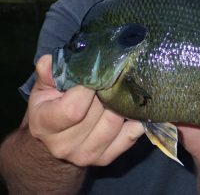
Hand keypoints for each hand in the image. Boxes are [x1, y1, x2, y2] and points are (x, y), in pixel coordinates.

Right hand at [28, 54, 144, 165]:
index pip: (74, 109)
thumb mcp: (44, 87)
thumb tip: (50, 61)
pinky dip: (135, 119)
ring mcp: (87, 155)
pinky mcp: (106, 158)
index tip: (96, 74)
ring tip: (120, 89)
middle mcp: (64, 145)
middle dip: (108, 91)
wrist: (56, 140)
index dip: (88, 88)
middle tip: (112, 77)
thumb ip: (48, 72)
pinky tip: (133, 106)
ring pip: (116, 122)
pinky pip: (130, 135)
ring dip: (121, 103)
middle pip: (99, 113)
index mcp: (45, 125)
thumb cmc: (52, 105)